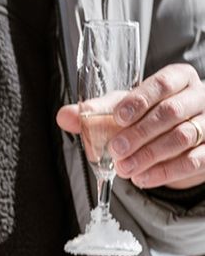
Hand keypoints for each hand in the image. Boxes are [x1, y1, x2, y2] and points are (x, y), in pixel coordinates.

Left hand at [56, 63, 204, 188]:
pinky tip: (143, 178)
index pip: (161, 84)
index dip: (139, 100)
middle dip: (140, 133)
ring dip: (150, 155)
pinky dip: (166, 171)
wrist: (181, 138)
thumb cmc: (149, 114)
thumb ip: (96, 110)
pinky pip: (194, 161)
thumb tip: (64, 116)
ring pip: (184, 137)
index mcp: (179, 77)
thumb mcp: (124, 107)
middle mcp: (200, 96)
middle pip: (171, 112)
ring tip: (125, 168)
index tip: (117, 117)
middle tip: (116, 149)